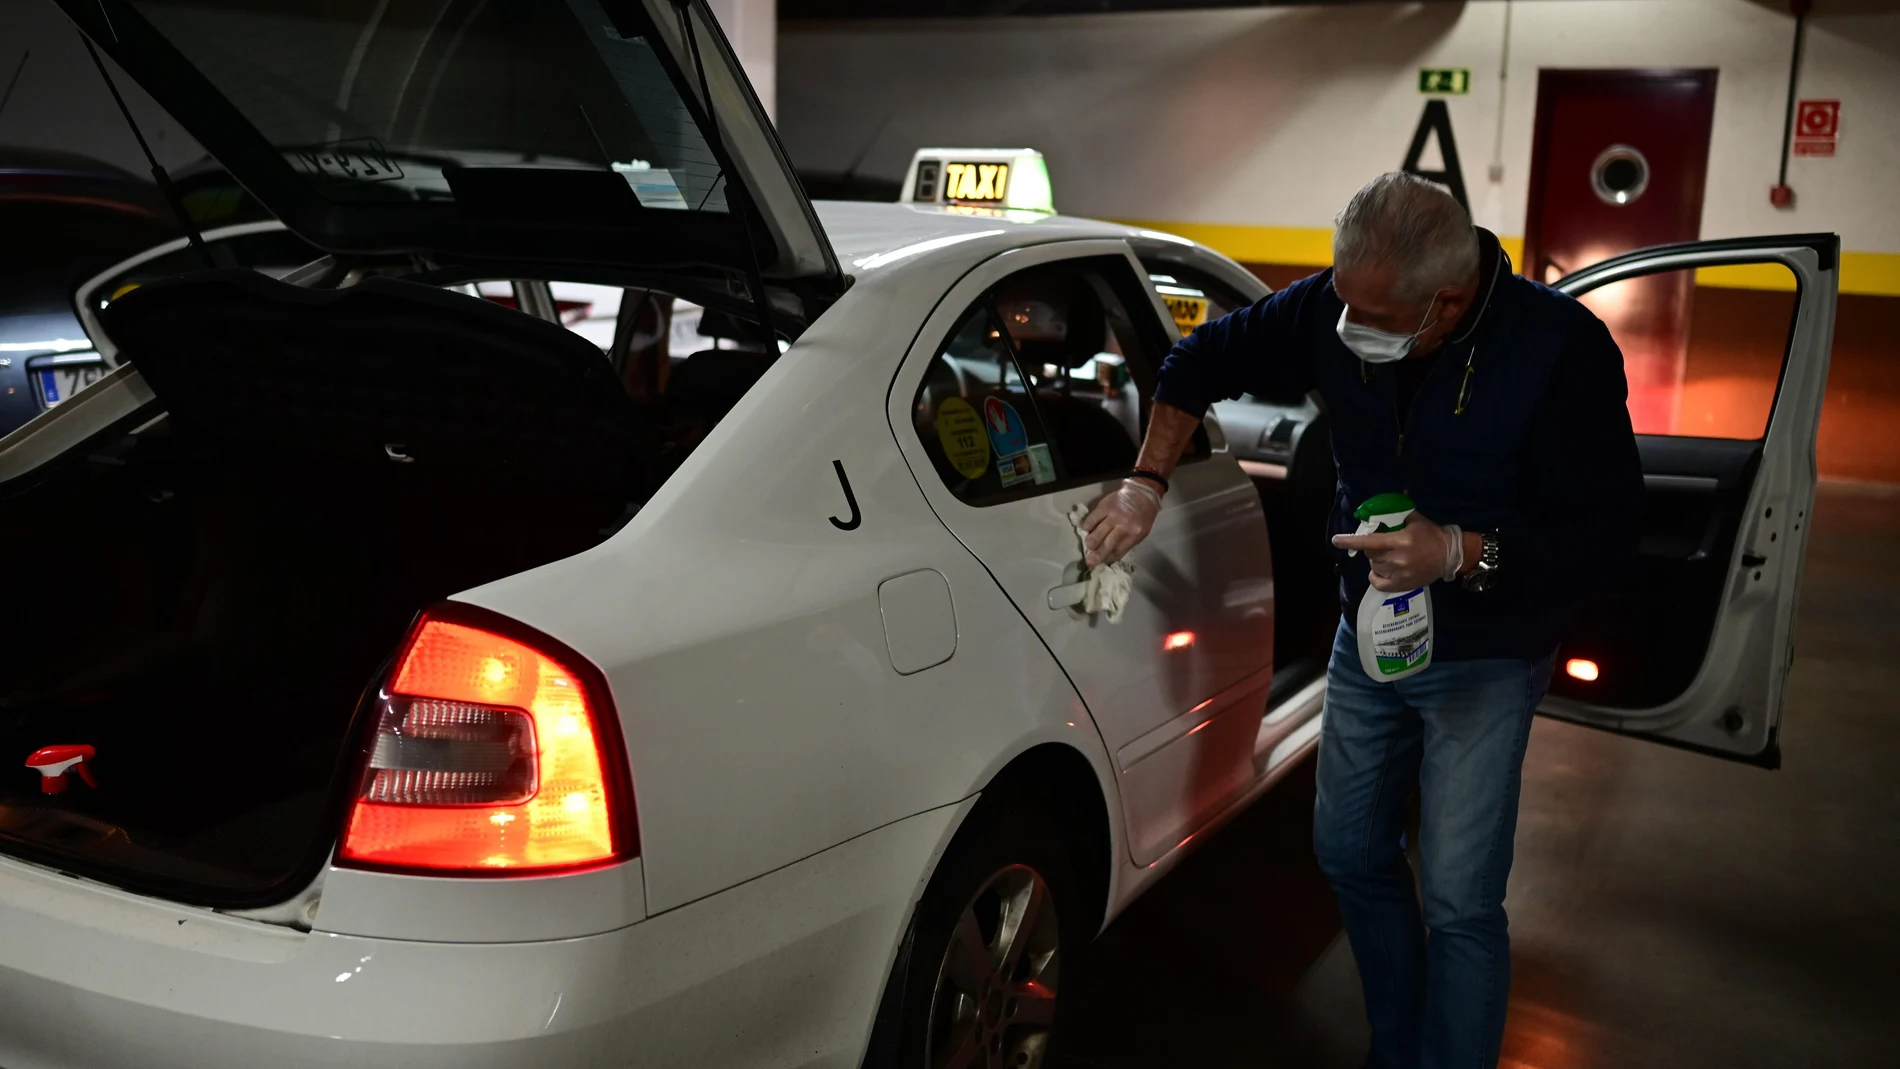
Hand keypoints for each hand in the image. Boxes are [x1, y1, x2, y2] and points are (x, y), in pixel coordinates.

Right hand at [1082, 479, 1162, 566]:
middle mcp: (1124, 525)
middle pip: (1107, 543)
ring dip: (1091, 541)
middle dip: (1097, 554)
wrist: (1142, 494)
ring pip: (1098, 531)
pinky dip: (1087, 525)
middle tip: (1089, 562)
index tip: (1101, 563)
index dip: (1108, 558)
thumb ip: (1126, 544)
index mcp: (1135, 534)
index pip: (1119, 551)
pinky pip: (1093, 518)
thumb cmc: (1143, 516)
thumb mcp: (1141, 533)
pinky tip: (1086, 530)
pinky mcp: (1105, 505)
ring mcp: (1113, 515)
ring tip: (1087, 546)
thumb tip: (1109, 556)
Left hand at [1332, 513, 1463, 591]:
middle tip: (1382, 544)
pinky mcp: (1402, 585)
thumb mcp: (1414, 519)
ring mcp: (1399, 574)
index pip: (1369, 541)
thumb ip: (1394, 516)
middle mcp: (1397, 559)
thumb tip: (1375, 512)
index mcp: (1400, 541)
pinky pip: (1378, 582)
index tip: (1336, 540)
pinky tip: (1382, 570)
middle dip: (1371, 547)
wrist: (1449, 554)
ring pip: (1373, 566)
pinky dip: (1376, 576)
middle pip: (1370, 554)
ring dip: (1376, 560)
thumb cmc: (1430, 535)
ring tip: (1388, 556)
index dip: (1351, 541)